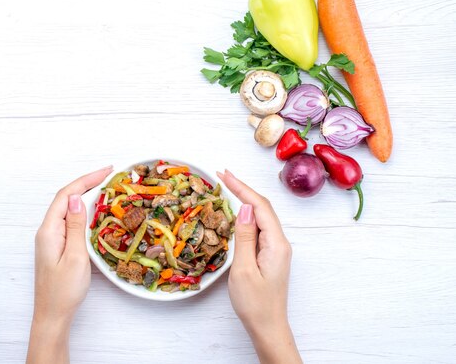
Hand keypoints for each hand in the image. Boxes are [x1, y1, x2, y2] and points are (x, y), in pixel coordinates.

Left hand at [27, 166, 112, 363]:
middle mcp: (47, 231)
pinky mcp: (56, 246)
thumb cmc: (64, 291)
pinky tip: (93, 210)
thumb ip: (75, 226)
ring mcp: (50, 239)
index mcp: (49, 231)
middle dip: (86, 183)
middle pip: (65, 198)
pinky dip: (82, 210)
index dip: (85, 180)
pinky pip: (69, 220)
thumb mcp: (75, 257)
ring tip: (104, 186)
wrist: (52, 316)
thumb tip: (75, 198)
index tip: (106, 171)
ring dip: (84, 194)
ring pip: (67, 208)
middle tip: (109, 174)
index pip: (66, 195)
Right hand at [217, 169, 301, 363]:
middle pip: (262, 207)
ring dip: (244, 200)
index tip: (224, 175)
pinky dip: (246, 215)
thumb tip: (244, 208)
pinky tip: (236, 211)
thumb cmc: (255, 304)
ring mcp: (276, 248)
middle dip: (243, 189)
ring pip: (261, 216)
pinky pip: (258, 227)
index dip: (242, 188)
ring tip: (227, 187)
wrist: (268, 327)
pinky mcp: (270, 254)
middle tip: (222, 175)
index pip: (259, 206)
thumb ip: (244, 237)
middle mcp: (280, 242)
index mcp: (276, 244)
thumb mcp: (243, 269)